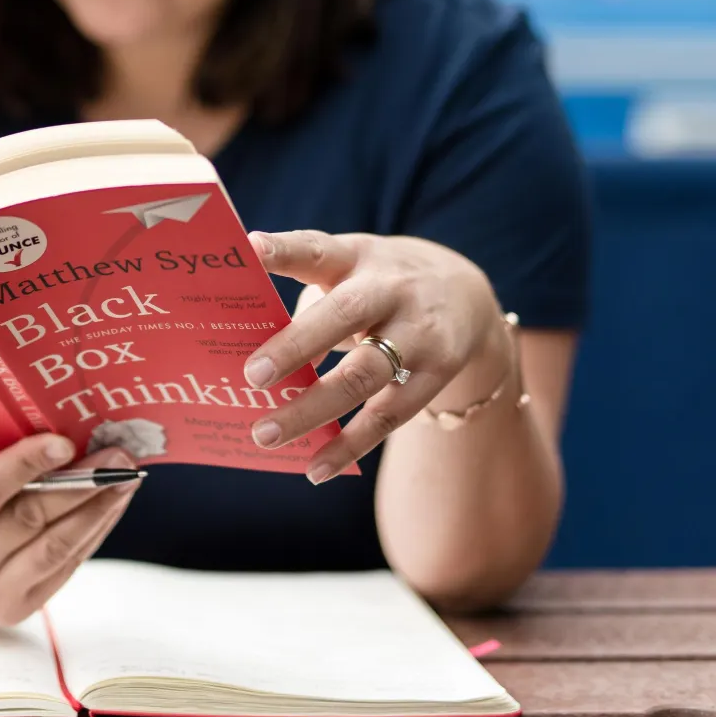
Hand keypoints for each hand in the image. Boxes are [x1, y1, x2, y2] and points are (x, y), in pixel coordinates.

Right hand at [0, 434, 139, 626]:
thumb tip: (51, 432)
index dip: (24, 466)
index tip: (63, 441)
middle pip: (30, 519)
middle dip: (80, 484)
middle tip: (117, 454)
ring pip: (56, 546)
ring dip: (98, 509)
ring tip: (127, 478)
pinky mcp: (17, 609)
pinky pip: (64, 565)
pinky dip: (92, 531)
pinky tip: (111, 505)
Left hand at [243, 231, 511, 481]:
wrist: (467, 295)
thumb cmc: (379, 283)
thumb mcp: (351, 268)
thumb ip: (309, 299)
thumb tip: (249, 352)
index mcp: (356, 256)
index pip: (317, 248)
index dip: (283, 249)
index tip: (250, 248)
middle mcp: (390, 289)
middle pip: (344, 314)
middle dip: (297, 344)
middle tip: (251, 375)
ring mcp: (418, 332)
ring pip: (363, 375)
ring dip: (312, 408)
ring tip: (265, 434)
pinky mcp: (435, 374)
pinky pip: (388, 416)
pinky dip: (349, 446)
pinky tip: (314, 468)